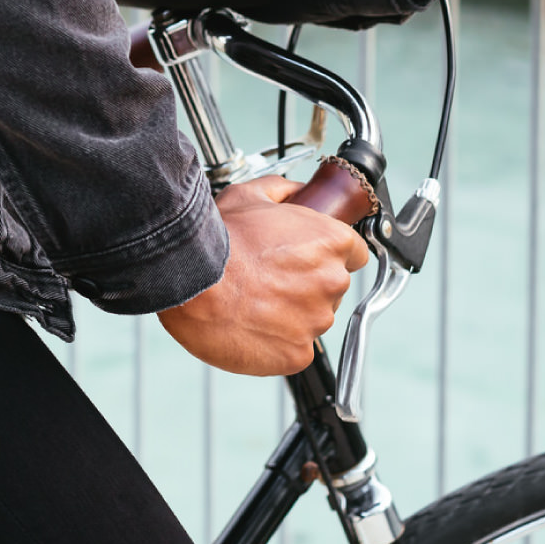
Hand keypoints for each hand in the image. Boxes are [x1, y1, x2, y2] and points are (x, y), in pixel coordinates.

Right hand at [158, 175, 369, 375]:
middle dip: (308, 285)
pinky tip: (253, 327)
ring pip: (313, 320)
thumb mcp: (249, 196)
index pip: (352, 254)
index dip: (328, 256)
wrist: (191, 281)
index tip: (309, 260)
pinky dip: (278, 343)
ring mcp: (316, 321)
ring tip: (256, 303)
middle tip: (271, 280)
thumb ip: (283, 190)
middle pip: (332, 288)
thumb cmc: (219, 240)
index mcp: (331, 242)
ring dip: (292, 315)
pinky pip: (295, 349)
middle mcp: (331, 282)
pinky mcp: (298, 353)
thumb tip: (295, 191)